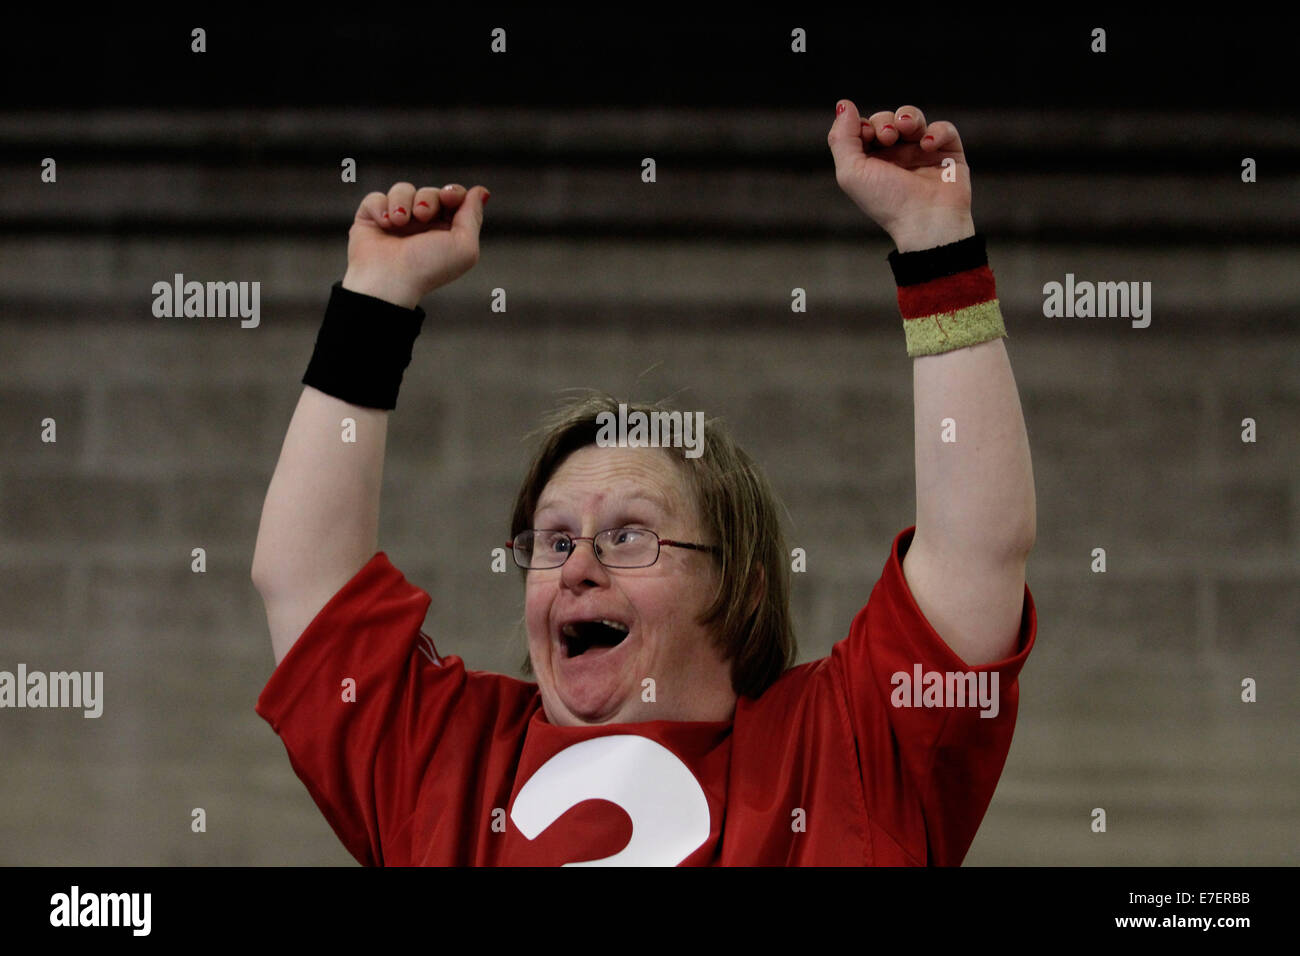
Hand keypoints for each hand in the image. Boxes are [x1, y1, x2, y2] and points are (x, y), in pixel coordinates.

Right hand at [342, 181, 489, 307]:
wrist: (389, 279)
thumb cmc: (428, 267)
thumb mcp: (463, 246)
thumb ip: (473, 216)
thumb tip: (481, 190)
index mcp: (446, 232)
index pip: (454, 198)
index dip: (453, 192)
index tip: (448, 197)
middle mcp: (422, 226)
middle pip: (430, 192)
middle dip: (428, 199)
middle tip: (422, 215)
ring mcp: (397, 222)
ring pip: (403, 190)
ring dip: (403, 202)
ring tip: (399, 222)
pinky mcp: (372, 219)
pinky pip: (377, 197)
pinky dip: (381, 207)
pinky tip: (384, 224)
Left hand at [827, 102, 973, 251]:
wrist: (925, 221)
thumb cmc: (886, 202)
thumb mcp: (851, 173)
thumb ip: (841, 138)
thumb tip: (844, 104)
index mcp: (871, 163)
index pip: (864, 129)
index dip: (863, 125)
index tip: (866, 136)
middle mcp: (896, 158)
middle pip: (887, 120)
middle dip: (885, 121)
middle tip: (888, 137)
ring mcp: (922, 154)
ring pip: (914, 118)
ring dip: (909, 117)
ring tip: (907, 129)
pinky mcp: (948, 154)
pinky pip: (944, 128)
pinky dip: (937, 130)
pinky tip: (928, 145)